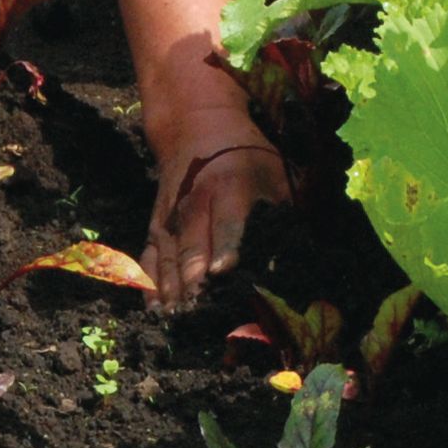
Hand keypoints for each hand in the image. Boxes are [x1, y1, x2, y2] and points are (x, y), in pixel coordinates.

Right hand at [147, 115, 290, 311]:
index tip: (223, 271)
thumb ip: (282, 214)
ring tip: (179, 318)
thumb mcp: (274, 173)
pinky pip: (148, 257)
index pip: (226, 220)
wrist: (196, 129)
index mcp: (229, 186)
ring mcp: (171, 217)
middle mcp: (194, 203)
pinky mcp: (156, 227)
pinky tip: (155, 309)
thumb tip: (298, 259)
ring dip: (172, 289)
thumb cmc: (247, 158)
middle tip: (201, 311)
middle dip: (195, 279)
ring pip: (168, 256)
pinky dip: (150, 283)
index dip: (224, 245)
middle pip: (192, 245)